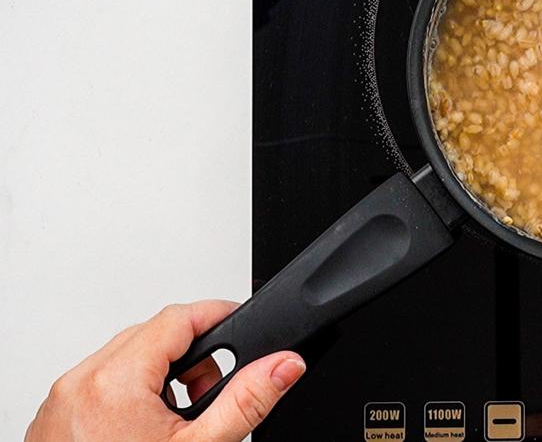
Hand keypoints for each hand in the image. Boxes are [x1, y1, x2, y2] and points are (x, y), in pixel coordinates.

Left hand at [26, 300, 304, 441]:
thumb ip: (247, 402)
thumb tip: (284, 365)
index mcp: (114, 383)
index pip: (177, 318)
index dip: (217, 314)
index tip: (241, 322)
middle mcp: (79, 384)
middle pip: (152, 336)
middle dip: (193, 358)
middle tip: (212, 395)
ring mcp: (61, 400)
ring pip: (125, 359)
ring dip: (161, 376)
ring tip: (178, 421)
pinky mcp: (54, 418)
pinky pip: (99, 383)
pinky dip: (130, 394)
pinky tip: (146, 430)